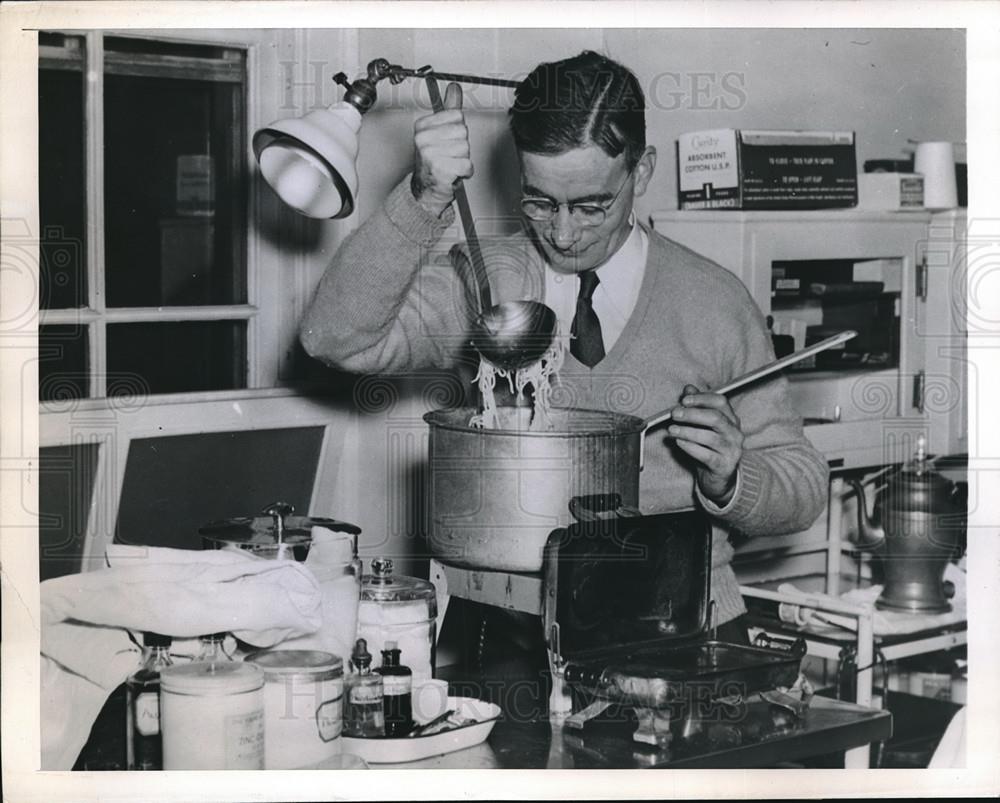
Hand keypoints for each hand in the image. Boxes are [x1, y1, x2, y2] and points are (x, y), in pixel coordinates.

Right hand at [411, 82, 472, 216]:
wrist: (426, 189)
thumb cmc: (434, 161)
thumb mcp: (439, 132)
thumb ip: (449, 109)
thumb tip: (454, 88)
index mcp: (423, 126)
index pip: (457, 116)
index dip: (457, 130)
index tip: (447, 140)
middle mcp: (424, 138)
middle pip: (463, 132)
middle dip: (461, 146)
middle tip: (449, 154)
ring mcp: (430, 153)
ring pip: (465, 148)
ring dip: (462, 159)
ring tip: (450, 163)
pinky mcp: (439, 168)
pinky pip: (466, 164)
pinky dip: (464, 171)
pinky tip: (454, 172)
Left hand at [667, 384, 743, 505]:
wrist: (718, 477)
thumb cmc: (709, 447)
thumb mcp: (704, 425)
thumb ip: (698, 406)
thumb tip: (688, 389)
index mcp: (732, 419)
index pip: (720, 402)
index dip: (702, 398)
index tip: (684, 400)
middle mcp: (735, 433)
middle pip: (715, 418)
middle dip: (692, 414)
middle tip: (675, 414)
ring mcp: (732, 450)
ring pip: (710, 437)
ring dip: (687, 431)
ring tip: (672, 430)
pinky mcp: (724, 465)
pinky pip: (706, 455)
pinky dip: (690, 447)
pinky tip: (679, 442)